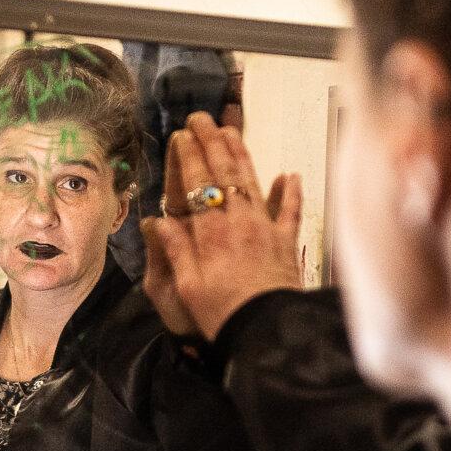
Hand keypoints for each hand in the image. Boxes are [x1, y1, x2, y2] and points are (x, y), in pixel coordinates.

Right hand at [142, 112, 302, 340]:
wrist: (266, 331)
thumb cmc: (221, 314)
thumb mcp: (186, 286)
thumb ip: (175, 249)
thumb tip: (159, 220)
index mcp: (209, 232)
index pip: (197, 185)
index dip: (189, 157)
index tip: (183, 135)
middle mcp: (238, 222)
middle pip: (224, 174)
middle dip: (212, 143)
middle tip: (202, 119)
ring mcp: (265, 229)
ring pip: (253, 183)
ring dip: (241, 155)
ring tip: (231, 132)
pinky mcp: (286, 242)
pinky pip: (290, 211)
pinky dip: (291, 192)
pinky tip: (289, 174)